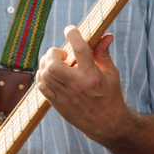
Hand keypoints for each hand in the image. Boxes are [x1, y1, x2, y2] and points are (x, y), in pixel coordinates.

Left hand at [35, 26, 131, 142]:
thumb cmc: (111, 95)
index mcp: (92, 75)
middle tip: (61, 54)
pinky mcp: (58, 104)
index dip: (73, 35)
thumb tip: (106, 35)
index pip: (80, 49)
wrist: (107, 124)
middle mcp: (77, 85)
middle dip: (53, 53)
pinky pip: (42, 87)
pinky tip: (51, 74)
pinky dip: (42, 76)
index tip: (70, 29)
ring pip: (44, 75)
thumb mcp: (111, 73)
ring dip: (46, 64)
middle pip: (54, 64)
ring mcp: (65, 96)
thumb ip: (103, 53)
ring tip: (55, 63)